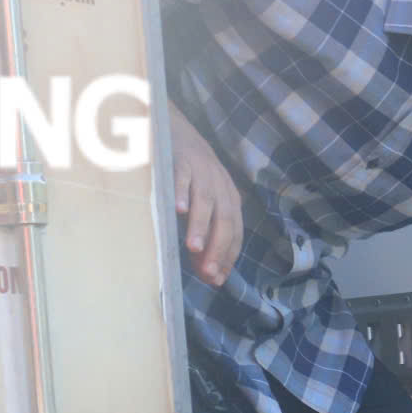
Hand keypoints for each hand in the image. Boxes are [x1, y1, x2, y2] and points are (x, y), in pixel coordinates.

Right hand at [168, 107, 242, 285]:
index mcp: (230, 201)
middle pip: (224, 221)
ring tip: (194, 248)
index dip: (227, 257)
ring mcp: (202, 172)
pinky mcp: (182, 160)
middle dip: (217, 248)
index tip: (217, 280)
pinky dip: (181, 192)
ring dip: (200, 226)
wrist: (179, 133)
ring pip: (206, 202)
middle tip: (208, 273)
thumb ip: (207, 239)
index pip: (234, 233)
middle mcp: (220, 187)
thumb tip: (210, 276)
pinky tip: (177, 209)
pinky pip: (183, 177)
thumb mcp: (204, 206)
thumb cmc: (192, 180)